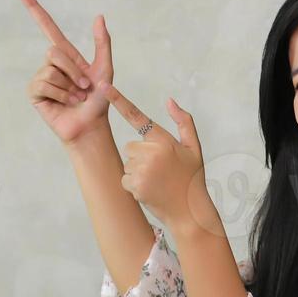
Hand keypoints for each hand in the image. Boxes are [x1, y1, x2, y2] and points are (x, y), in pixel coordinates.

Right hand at [19, 0, 114, 144]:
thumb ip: (103, 43)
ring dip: (69, 86)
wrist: (91, 125)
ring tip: (76, 97)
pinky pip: (44, 83)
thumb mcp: (105, 69)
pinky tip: (64, 103)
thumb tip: (100, 16)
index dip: (34, 9)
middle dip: (73, 70)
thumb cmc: (100, 99)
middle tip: (84, 87)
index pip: (48, 27)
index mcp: (67, 56)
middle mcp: (51, 64)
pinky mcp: (35, 92)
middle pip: (53, 51)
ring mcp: (41, 77)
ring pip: (50, 69)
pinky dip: (60, 94)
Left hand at [101, 81, 214, 235]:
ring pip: (127, 163)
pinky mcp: (135, 184)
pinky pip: (125, 178)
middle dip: (140, 157)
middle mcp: (152, 152)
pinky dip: (134, 185)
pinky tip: (150, 190)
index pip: (138, 116)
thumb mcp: (194, 148)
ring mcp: (143, 169)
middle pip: (130, 146)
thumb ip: (184, 122)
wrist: (190, 210)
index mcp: (164, 140)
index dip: (119, 100)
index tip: (103, 87)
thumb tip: (170, 100)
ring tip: (157, 181)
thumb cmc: (191, 178)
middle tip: (160, 170)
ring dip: (138, 172)